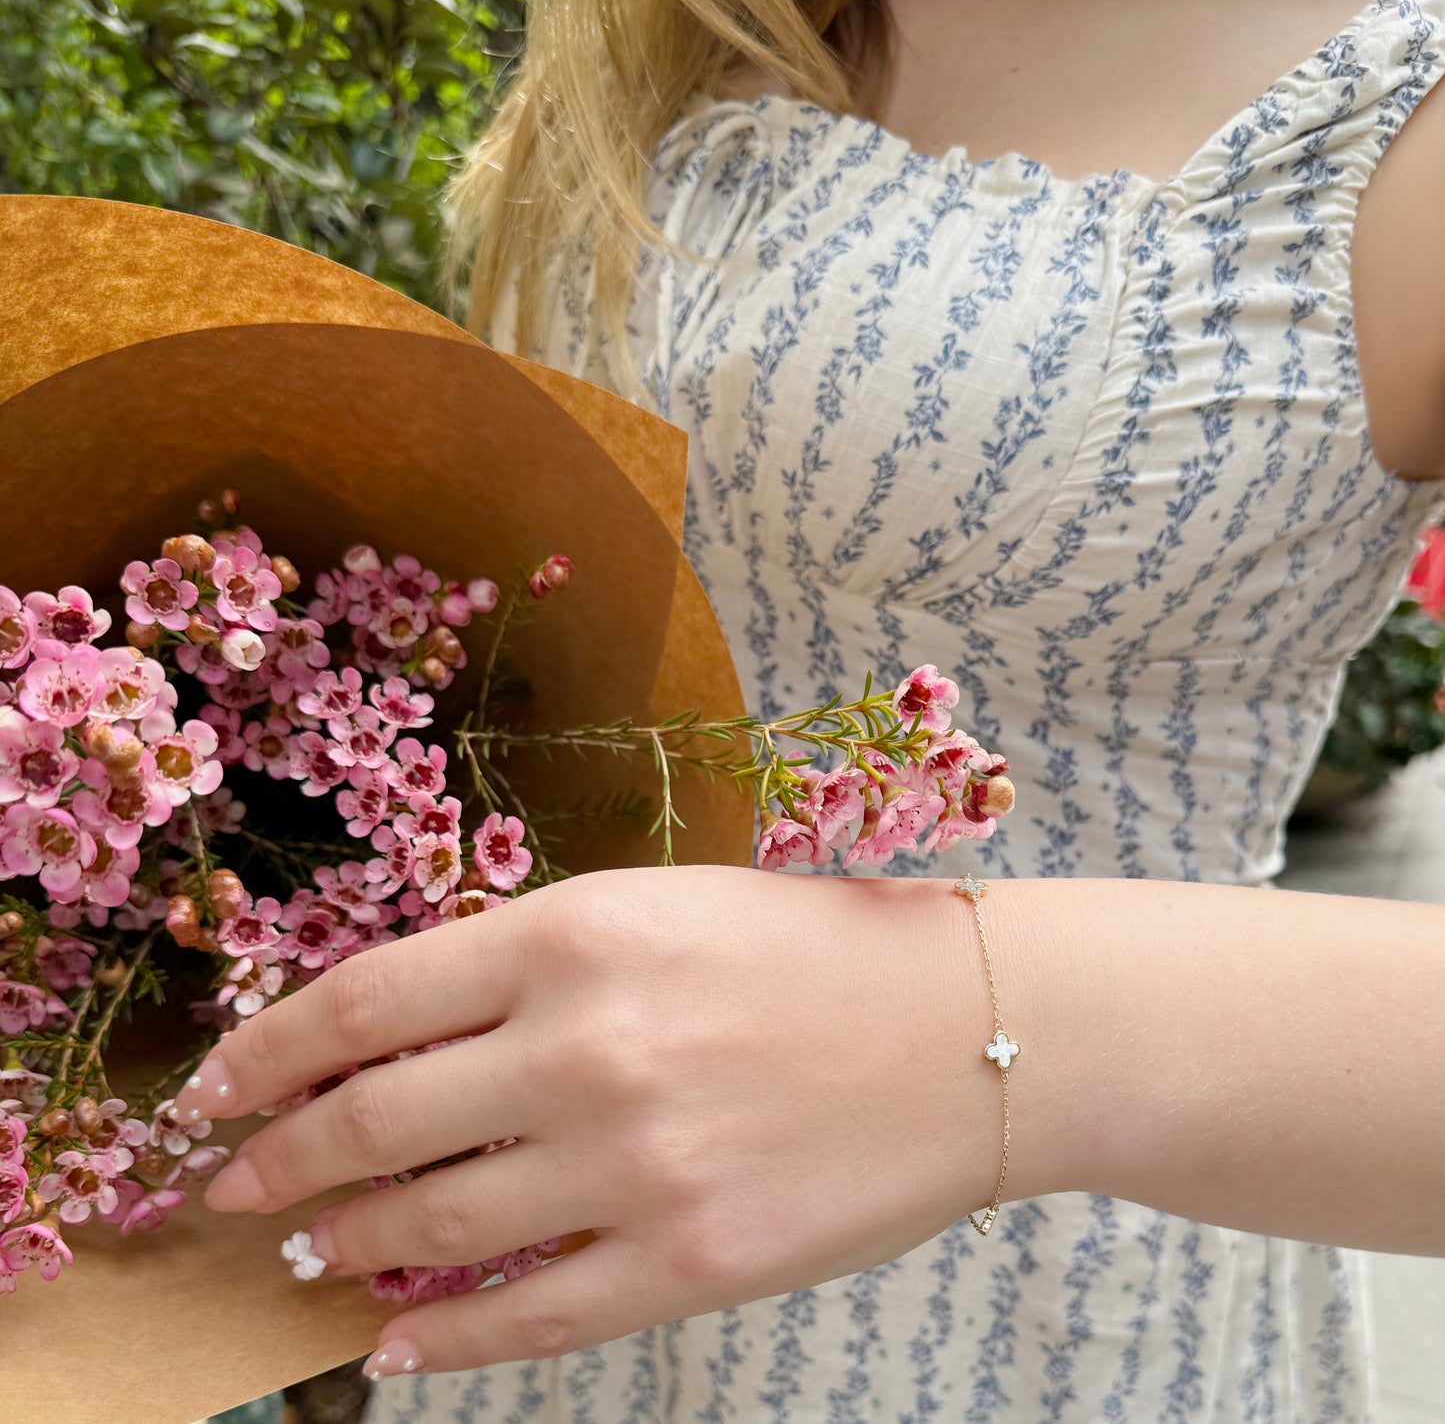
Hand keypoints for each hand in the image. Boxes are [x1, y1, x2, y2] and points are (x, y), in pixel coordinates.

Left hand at [181, 865, 1015, 1377]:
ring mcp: (635, 1165)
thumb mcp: (657, 907)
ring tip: (308, 1250)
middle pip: (371, 1120)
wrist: (973, 1030)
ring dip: (346, 1243)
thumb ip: (524, 965)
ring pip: (431, 1224)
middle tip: (233, 1186)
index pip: (363, 1001)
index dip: (263, 1052)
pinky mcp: (689, 1262)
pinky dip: (439, 1336)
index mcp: (574, 935)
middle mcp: (586, 1048)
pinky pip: (527, 1318)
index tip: (212, 1089)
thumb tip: (396, 1035)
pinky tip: (393, 1339)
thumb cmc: (812, 946)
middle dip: (277, 1160)